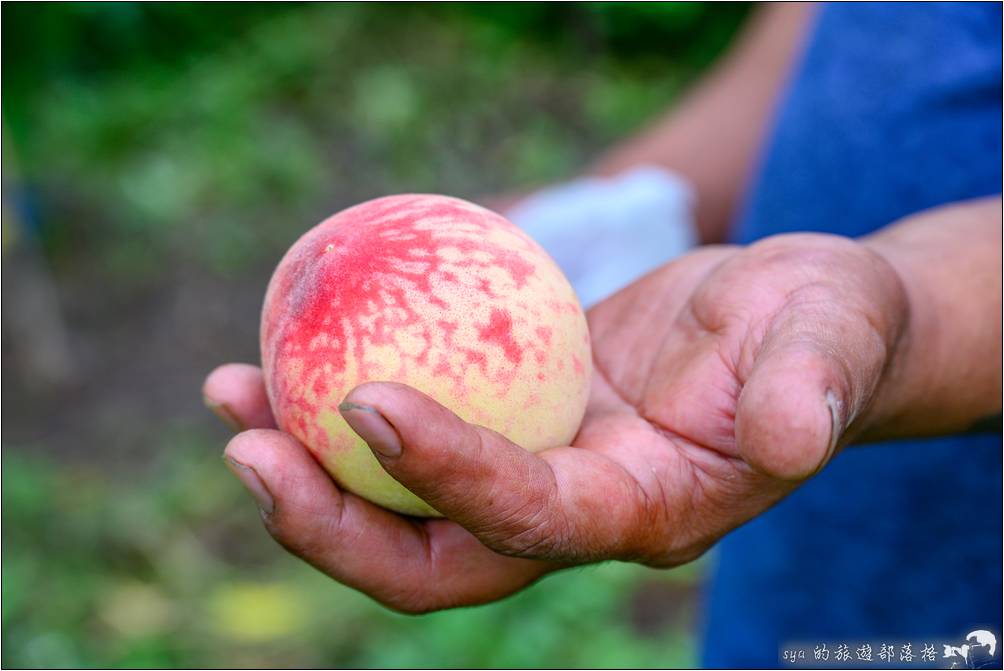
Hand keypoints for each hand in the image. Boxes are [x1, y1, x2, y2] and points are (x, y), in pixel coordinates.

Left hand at [204, 232, 908, 611]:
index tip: (368, 400)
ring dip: (310, 464)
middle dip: (335, 524)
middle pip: (438, 557)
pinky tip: (290, 349)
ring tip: (229, 392)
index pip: (531, 522)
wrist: (800, 325)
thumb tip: (790, 438)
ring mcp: (538, 470)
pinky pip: (420, 426)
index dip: (449, 476)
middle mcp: (576, 510)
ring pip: (406, 501)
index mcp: (644, 511)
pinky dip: (349, 401)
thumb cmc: (827, 331)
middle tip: (244, 447)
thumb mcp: (835, 341)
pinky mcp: (519, 420)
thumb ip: (813, 390)